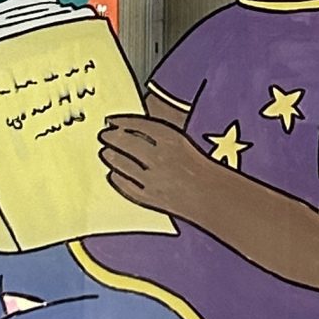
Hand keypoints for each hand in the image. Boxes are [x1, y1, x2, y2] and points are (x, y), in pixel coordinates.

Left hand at [99, 115, 216, 219]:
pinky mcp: (150, 198)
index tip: (111, 120)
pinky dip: (117, 179)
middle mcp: (160, 157)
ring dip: (111, 157)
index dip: (121, 121)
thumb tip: (136, 128)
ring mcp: (153, 179)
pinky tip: (113, 174)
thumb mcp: (186, 142)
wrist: (215, 198)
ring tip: (105, 152)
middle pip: (126, 142)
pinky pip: (126, 186)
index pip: (138, 124)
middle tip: (104, 135)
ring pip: (122, 164)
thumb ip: (162, 135)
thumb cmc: (204, 169)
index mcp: (172, 139)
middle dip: (112, 137)